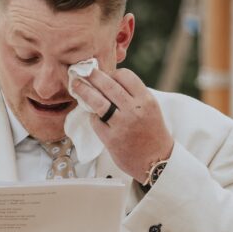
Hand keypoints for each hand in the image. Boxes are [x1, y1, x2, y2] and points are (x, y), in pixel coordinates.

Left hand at [71, 68, 173, 182]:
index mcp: (146, 100)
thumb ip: (133, 96)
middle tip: (82, 71)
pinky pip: (95, 121)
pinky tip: (91, 114)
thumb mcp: (149, 109)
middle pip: (108, 86)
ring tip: (76, 85)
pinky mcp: (110, 138)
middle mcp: (134, 110)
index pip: (126, 76)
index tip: (105, 74)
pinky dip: (92, 116)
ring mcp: (121, 124)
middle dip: (92, 76)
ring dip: (84, 91)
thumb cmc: (151, 132)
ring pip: (98, 102)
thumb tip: (108, 81)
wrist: (156, 160)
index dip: (112, 73)